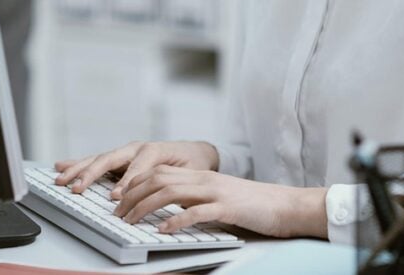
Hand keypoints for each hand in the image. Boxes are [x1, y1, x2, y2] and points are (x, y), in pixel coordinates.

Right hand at [54, 140, 218, 197]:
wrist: (195, 153)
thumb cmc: (191, 163)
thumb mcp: (186, 172)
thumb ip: (164, 178)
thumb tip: (135, 191)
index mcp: (154, 150)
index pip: (136, 166)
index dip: (125, 181)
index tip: (115, 197)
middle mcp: (136, 148)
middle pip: (110, 158)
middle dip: (91, 173)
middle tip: (76, 188)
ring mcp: (126, 152)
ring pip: (99, 159)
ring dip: (78, 169)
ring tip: (60, 177)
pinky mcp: (119, 159)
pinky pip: (97, 161)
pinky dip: (79, 164)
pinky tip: (62, 165)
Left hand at [113, 165, 327, 238]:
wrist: (286, 205)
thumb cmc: (253, 205)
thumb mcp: (217, 197)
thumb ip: (194, 199)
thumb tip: (166, 210)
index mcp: (200, 176)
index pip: (158, 172)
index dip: (134, 184)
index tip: (119, 199)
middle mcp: (204, 179)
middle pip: (158, 179)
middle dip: (132, 195)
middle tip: (117, 212)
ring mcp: (215, 192)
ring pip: (170, 192)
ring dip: (145, 207)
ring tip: (131, 221)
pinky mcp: (227, 208)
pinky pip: (195, 212)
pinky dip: (175, 221)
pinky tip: (162, 230)